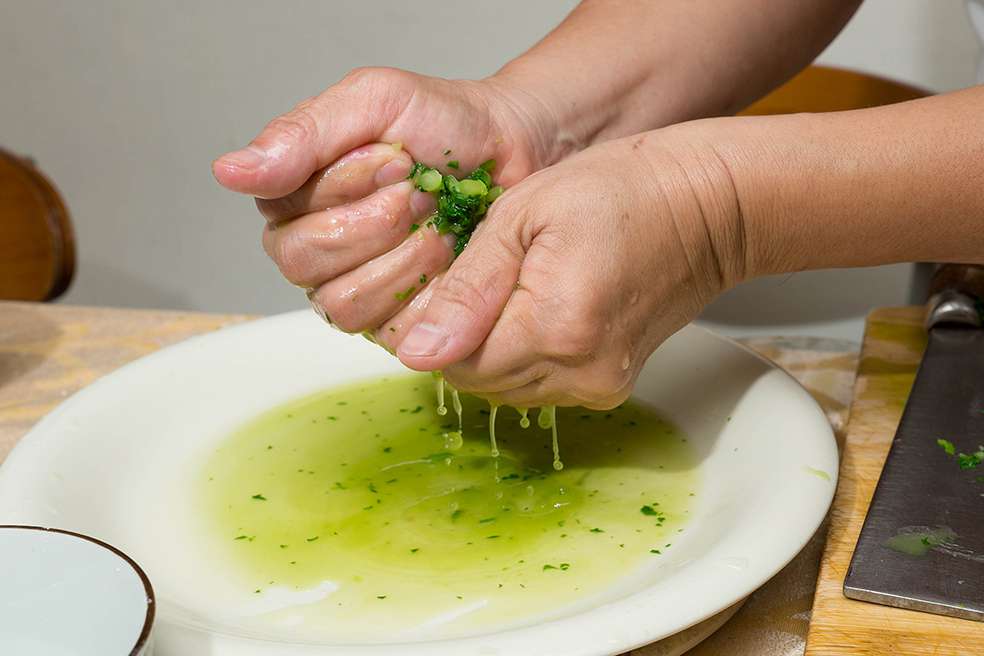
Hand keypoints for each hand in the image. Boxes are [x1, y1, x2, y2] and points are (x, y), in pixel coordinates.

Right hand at [212, 68, 563, 331]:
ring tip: (440, 221)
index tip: (396, 156)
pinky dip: (426, 292)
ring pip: (342, 305)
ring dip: (401, 259)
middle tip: (421, 192)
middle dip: (373, 224)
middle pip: (303, 265)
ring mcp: (357, 291)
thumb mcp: (372, 101)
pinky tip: (452, 256)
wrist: (513, 151)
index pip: (283, 217)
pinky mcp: (399, 324)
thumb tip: (228, 171)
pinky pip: (388, 333)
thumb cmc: (442, 124)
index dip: (343, 190)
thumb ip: (303, 134)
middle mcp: (318, 251)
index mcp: (297, 199)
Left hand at [381, 127, 743, 408]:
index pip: (454, 363)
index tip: (459, 282)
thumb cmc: (620, 191)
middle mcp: (580, 372)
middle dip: (468, 336)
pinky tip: (545, 308)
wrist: (707, 207)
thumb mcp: (524, 216)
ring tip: (523, 287)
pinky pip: (540, 385)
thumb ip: (467, 289)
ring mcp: (600, 386)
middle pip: (479, 382)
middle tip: (495, 276)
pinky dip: (528, 354)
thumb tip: (418, 352)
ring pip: (506, 388)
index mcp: (554, 326)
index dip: (442, 324)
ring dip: (497, 346)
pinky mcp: (611, 387)